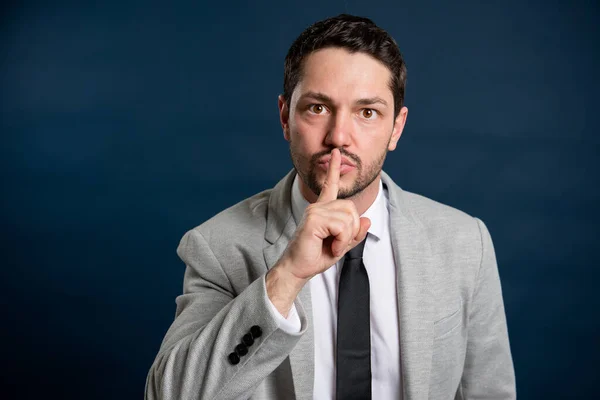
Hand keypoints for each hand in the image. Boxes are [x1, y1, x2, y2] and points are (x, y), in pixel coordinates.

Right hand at [266, 148, 370, 315]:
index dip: (335, 169)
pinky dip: (341, 241)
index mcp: (322, 209)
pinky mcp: (314, 219)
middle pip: (351, 208)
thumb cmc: (315, 257)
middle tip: (339, 244)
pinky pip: (341, 226)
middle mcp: (318, 206)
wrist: (297, 269)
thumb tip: (367, 219)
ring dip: (346, 237)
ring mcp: (315, 211)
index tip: (336, 153)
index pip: (330, 185)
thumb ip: (354, 233)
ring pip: (348, 218)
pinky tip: (331, 248)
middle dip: (352, 229)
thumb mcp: (341, 246)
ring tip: (333, 247)